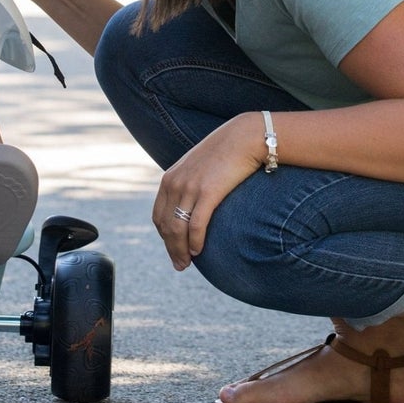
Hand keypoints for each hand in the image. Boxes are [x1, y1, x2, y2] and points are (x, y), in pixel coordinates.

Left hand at [152, 114, 263, 270]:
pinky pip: (196, 225)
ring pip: (177, 228)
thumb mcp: (200, 167)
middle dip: (171, 248)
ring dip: (180, 250)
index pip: (159, 215)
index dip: (164, 237)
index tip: (173, 250)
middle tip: (180, 265)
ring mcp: (190, 187)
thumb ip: (191, 183)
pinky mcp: (208, 192)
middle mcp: (175, 182)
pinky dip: (195, 242)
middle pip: (165, 225)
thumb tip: (193, 205)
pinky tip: (198, 251)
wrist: (244, 137)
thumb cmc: (226, 153)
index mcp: (171, 178)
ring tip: (187, 263)